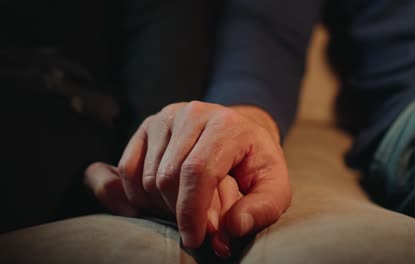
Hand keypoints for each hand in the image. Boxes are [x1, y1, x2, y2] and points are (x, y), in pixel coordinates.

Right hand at [86, 101, 290, 254]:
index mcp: (226, 124)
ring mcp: (166, 117)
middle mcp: (192, 113)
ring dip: (162, 206)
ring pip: (147, 177)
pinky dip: (138, 195)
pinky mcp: (148, 126)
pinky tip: (160, 201)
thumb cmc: (254, 164)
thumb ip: (262, 208)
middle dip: (179, 213)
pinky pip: (128, 169)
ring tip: (188, 208)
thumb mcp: (273, 186)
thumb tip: (234, 227)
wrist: (237, 134)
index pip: (198, 171)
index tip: (195, 239)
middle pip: (168, 177)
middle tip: (198, 226)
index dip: (192, 212)